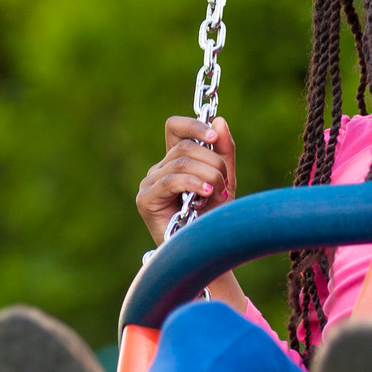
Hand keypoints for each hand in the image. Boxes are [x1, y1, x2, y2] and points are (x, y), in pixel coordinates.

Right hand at [137, 117, 237, 247]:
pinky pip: (170, 181)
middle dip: (213, 162)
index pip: (175, 128)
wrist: (206, 250)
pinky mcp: (146, 200)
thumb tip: (218, 121)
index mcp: (176, 161)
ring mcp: (150, 184)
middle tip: (225, 185)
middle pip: (185, 146)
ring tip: (217, 194)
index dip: (194, 125)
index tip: (214, 138)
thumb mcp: (224, 180)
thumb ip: (224, 152)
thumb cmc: (213, 218)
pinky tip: (206, 194)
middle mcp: (160, 169)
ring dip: (208, 176)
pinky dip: (192, 183)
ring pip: (181, 162)